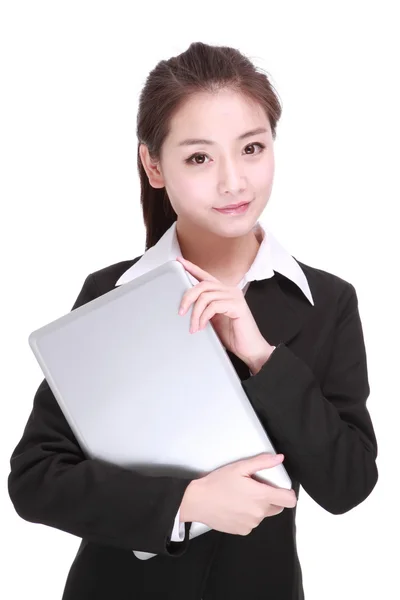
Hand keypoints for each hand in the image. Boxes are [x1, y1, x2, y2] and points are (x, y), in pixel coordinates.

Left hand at [176, 256, 274, 370]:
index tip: (179, 262)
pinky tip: (202, 326)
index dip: (191, 268)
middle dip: (188, 297)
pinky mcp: (237, 306)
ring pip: (206, 296)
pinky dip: (204, 317)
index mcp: (224, 291)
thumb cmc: (233, 334)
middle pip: (202, 285)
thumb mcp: (213, 318)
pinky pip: (213, 306)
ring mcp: (235, 297)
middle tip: (181, 312)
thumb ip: (204, 308)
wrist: (249, 348)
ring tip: (193, 327)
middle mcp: (230, 290)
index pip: (205, 276)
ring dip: (195, 313)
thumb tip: (186, 305)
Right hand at [180, 453, 296, 534]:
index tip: (280, 489)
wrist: (198, 501)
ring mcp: (251, 524)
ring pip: (263, 515)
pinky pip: (251, 523)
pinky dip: (247, 516)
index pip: (290, 500)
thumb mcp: (239, 467)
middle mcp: (259, 513)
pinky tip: (234, 507)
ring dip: (257, 507)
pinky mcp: (242, 531)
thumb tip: (280, 458)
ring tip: (240, 497)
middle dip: (270, 498)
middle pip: (277, 507)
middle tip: (254, 489)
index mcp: (262, 496)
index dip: (288, 493)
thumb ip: (262, 462)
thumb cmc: (217, 483)